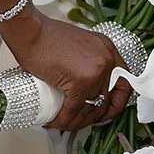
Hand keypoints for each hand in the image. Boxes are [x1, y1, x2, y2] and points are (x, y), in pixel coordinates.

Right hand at [0, 9, 134, 132]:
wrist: (29, 30)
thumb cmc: (45, 36)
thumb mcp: (76, 45)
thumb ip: (85, 60)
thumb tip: (81, 84)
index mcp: (107, 49)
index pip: (124, 83)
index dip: (116, 103)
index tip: (105, 113)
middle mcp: (106, 60)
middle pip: (106, 100)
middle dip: (93, 117)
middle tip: (78, 121)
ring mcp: (95, 71)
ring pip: (90, 108)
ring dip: (76, 122)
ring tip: (63, 123)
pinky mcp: (80, 81)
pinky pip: (74, 109)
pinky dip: (64, 120)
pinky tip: (55, 122)